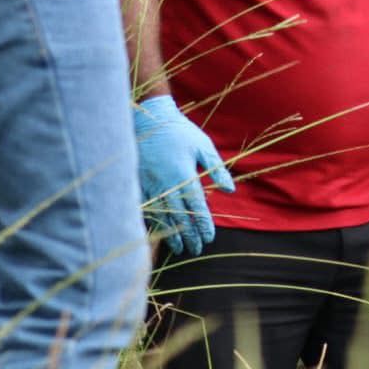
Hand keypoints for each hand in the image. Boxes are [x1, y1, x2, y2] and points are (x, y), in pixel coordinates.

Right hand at [133, 94, 234, 255]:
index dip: (204, 224)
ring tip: (180, 249)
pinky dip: (154, 223)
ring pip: (163, 216)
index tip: (209, 237)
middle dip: (189, 235)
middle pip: (180, 216)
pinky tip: (158, 233)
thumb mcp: (204, 146)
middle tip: (197, 249)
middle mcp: (167, 184)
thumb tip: (230, 190)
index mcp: (184, 175)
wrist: (149, 119)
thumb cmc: (180, 132)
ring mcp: (150, 185)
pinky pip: (147, 209)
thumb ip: (217, 169)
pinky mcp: (138, 183)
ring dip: (171, 234)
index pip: (197, 207)